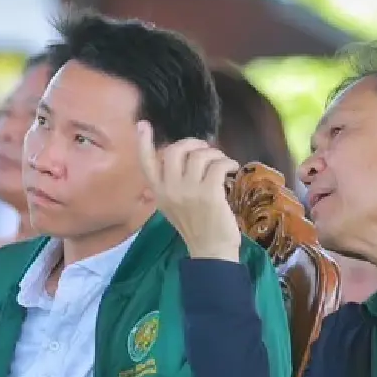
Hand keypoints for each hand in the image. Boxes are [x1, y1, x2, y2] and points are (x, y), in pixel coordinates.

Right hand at [137, 122, 241, 260]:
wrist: (211, 252)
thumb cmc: (196, 227)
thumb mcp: (174, 206)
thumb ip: (172, 184)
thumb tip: (185, 156)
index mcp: (158, 193)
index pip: (146, 163)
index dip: (144, 142)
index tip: (143, 124)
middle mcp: (169, 190)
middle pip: (174, 150)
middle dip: (193, 144)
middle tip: (206, 150)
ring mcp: (189, 192)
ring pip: (199, 155)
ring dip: (215, 154)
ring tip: (222, 163)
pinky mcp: (209, 194)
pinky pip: (218, 164)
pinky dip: (228, 162)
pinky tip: (232, 168)